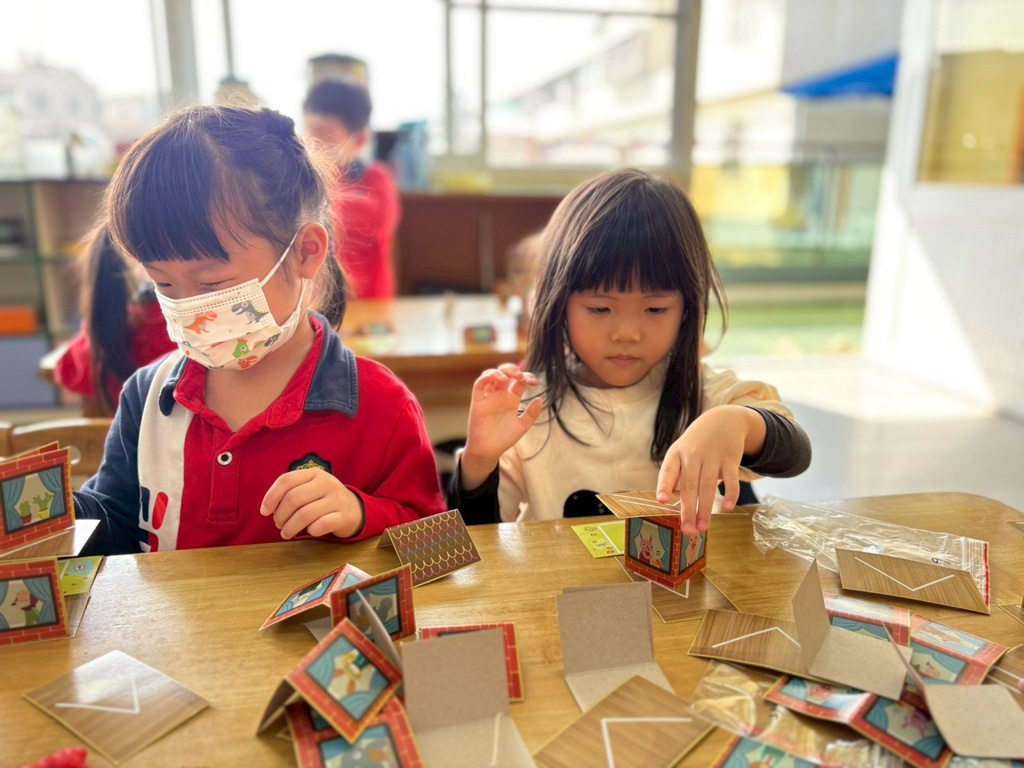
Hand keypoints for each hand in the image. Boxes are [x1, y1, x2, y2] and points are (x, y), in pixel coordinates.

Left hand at [260, 468, 363, 538]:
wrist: (354, 509)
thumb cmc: (323, 500)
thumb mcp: (309, 488)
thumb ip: (290, 492)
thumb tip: (267, 508)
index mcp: (314, 473)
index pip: (286, 480)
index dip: (271, 497)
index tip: (264, 512)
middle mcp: (327, 483)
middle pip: (294, 498)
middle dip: (280, 515)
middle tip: (278, 525)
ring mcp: (337, 499)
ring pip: (305, 514)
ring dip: (290, 527)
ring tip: (286, 533)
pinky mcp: (344, 516)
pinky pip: (322, 524)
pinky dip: (311, 531)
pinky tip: (309, 532)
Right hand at [460, 363, 543, 489]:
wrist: (489, 451)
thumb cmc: (504, 439)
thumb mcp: (522, 426)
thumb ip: (532, 414)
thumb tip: (540, 399)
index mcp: (511, 399)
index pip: (520, 381)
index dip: (528, 377)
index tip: (535, 383)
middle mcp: (500, 395)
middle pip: (506, 373)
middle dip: (514, 370)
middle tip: (521, 377)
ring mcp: (489, 397)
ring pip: (491, 375)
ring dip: (501, 371)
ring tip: (510, 377)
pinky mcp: (478, 401)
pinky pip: (479, 385)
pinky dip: (485, 377)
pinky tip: (495, 377)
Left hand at [656, 405, 765, 535]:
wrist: (723, 420)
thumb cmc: (697, 442)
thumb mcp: (680, 451)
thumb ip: (674, 474)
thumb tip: (666, 500)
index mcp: (676, 454)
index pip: (668, 471)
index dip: (664, 486)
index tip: (661, 501)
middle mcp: (692, 455)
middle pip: (690, 486)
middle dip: (688, 510)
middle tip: (688, 530)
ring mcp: (712, 456)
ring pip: (708, 486)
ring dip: (705, 509)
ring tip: (702, 527)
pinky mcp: (730, 458)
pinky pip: (730, 479)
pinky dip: (730, 494)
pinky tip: (727, 508)